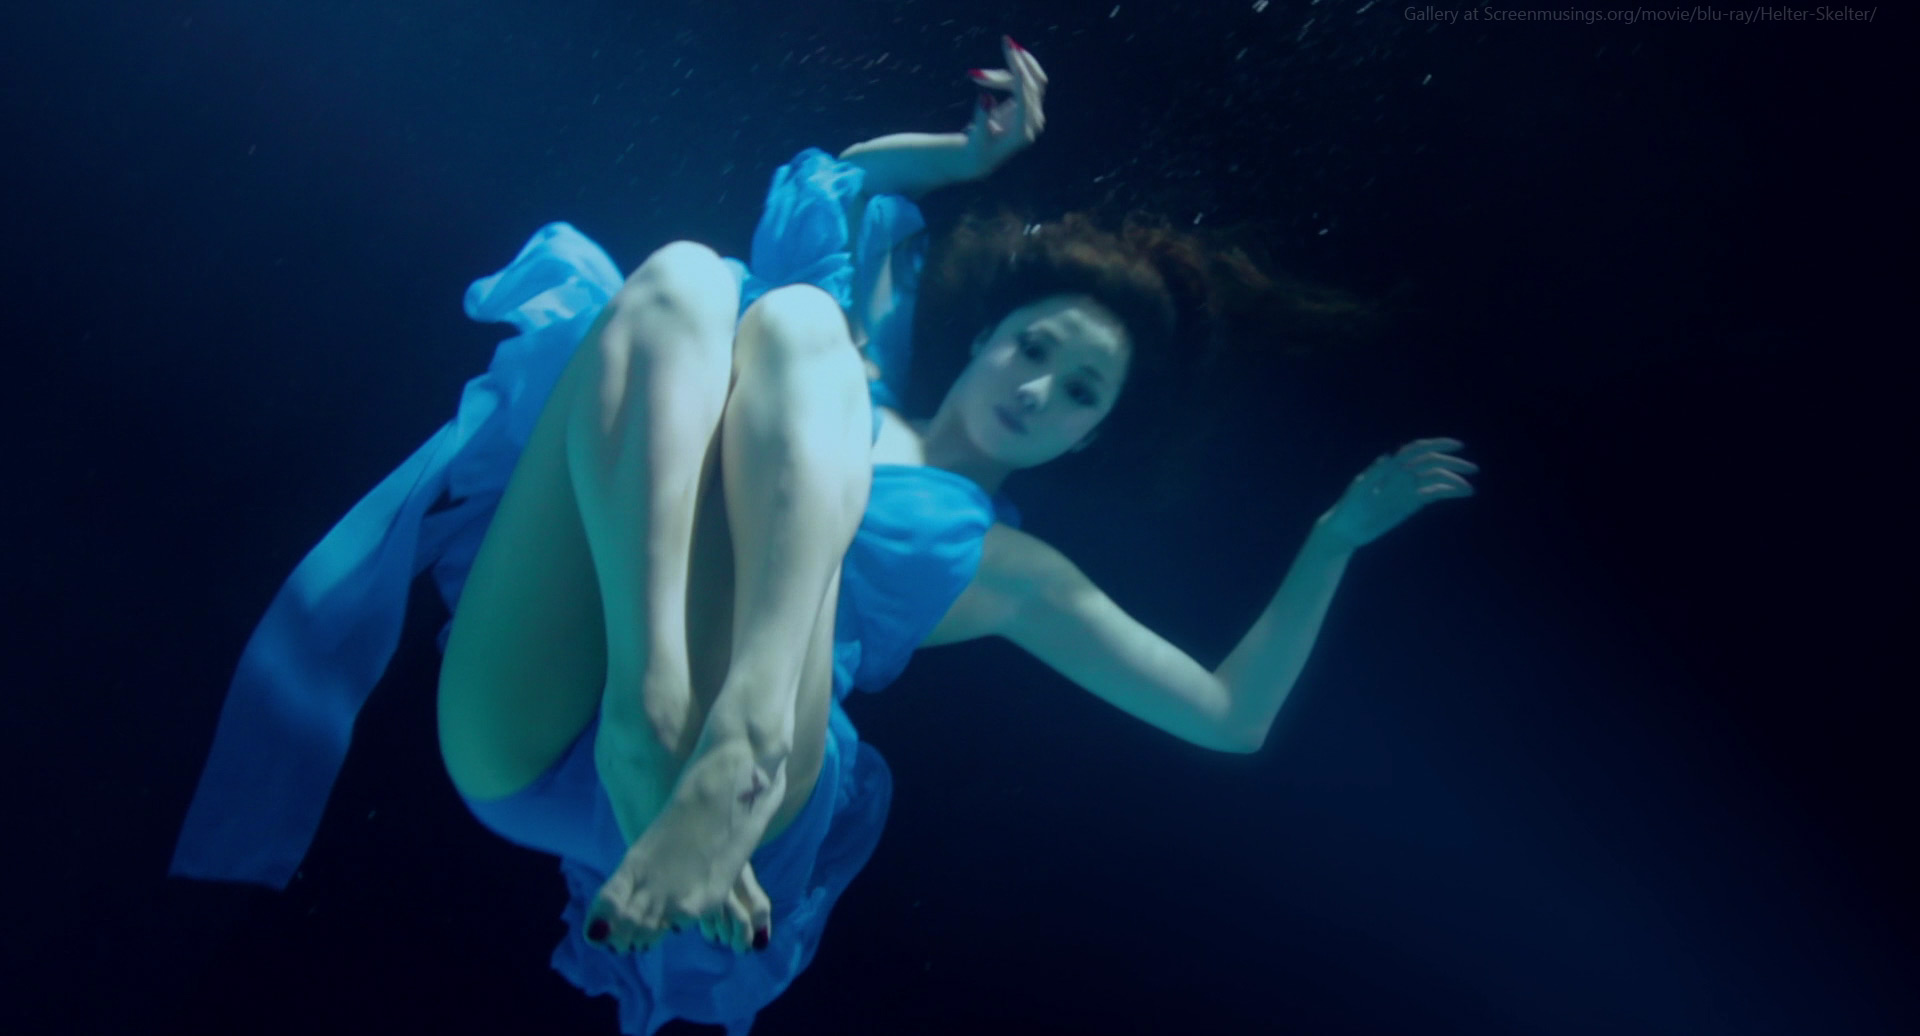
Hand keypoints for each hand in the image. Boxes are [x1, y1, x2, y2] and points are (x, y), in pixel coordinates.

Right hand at [961, 35, 1048, 179]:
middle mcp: (1033, 122)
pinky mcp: (1029, 105)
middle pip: (1031, 85)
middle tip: (1003, 44)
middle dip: (1012, 66)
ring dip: (1004, 72)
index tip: (1012, 54)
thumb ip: (981, 118)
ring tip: (975, 76)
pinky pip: (1026, 81)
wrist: (980, 158)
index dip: (1019, 74)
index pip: (1025, 98)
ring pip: (1029, 80)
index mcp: (1022, 132)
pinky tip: (988, 72)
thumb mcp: (975, 137)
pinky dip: (1008, 73)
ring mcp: (1033, 113)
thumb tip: (985, 97)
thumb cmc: (975, 149)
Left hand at [1317, 438, 1477, 550]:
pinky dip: (1448, 492)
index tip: (1457, 446)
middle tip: (1472, 468)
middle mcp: (1402, 474)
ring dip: (1453, 481)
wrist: (1347, 528)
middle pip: (1432, 463)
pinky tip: (1461, 493)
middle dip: (1453, 464)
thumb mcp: (1360, 489)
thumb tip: (1392, 455)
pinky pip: (1433, 494)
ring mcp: (1408, 488)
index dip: (1437, 444)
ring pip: (1436, 479)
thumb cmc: (1349, 506)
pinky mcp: (1411, 503)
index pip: (1417, 450)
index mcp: (1391, 466)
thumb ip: (1376, 473)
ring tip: (1469, 488)